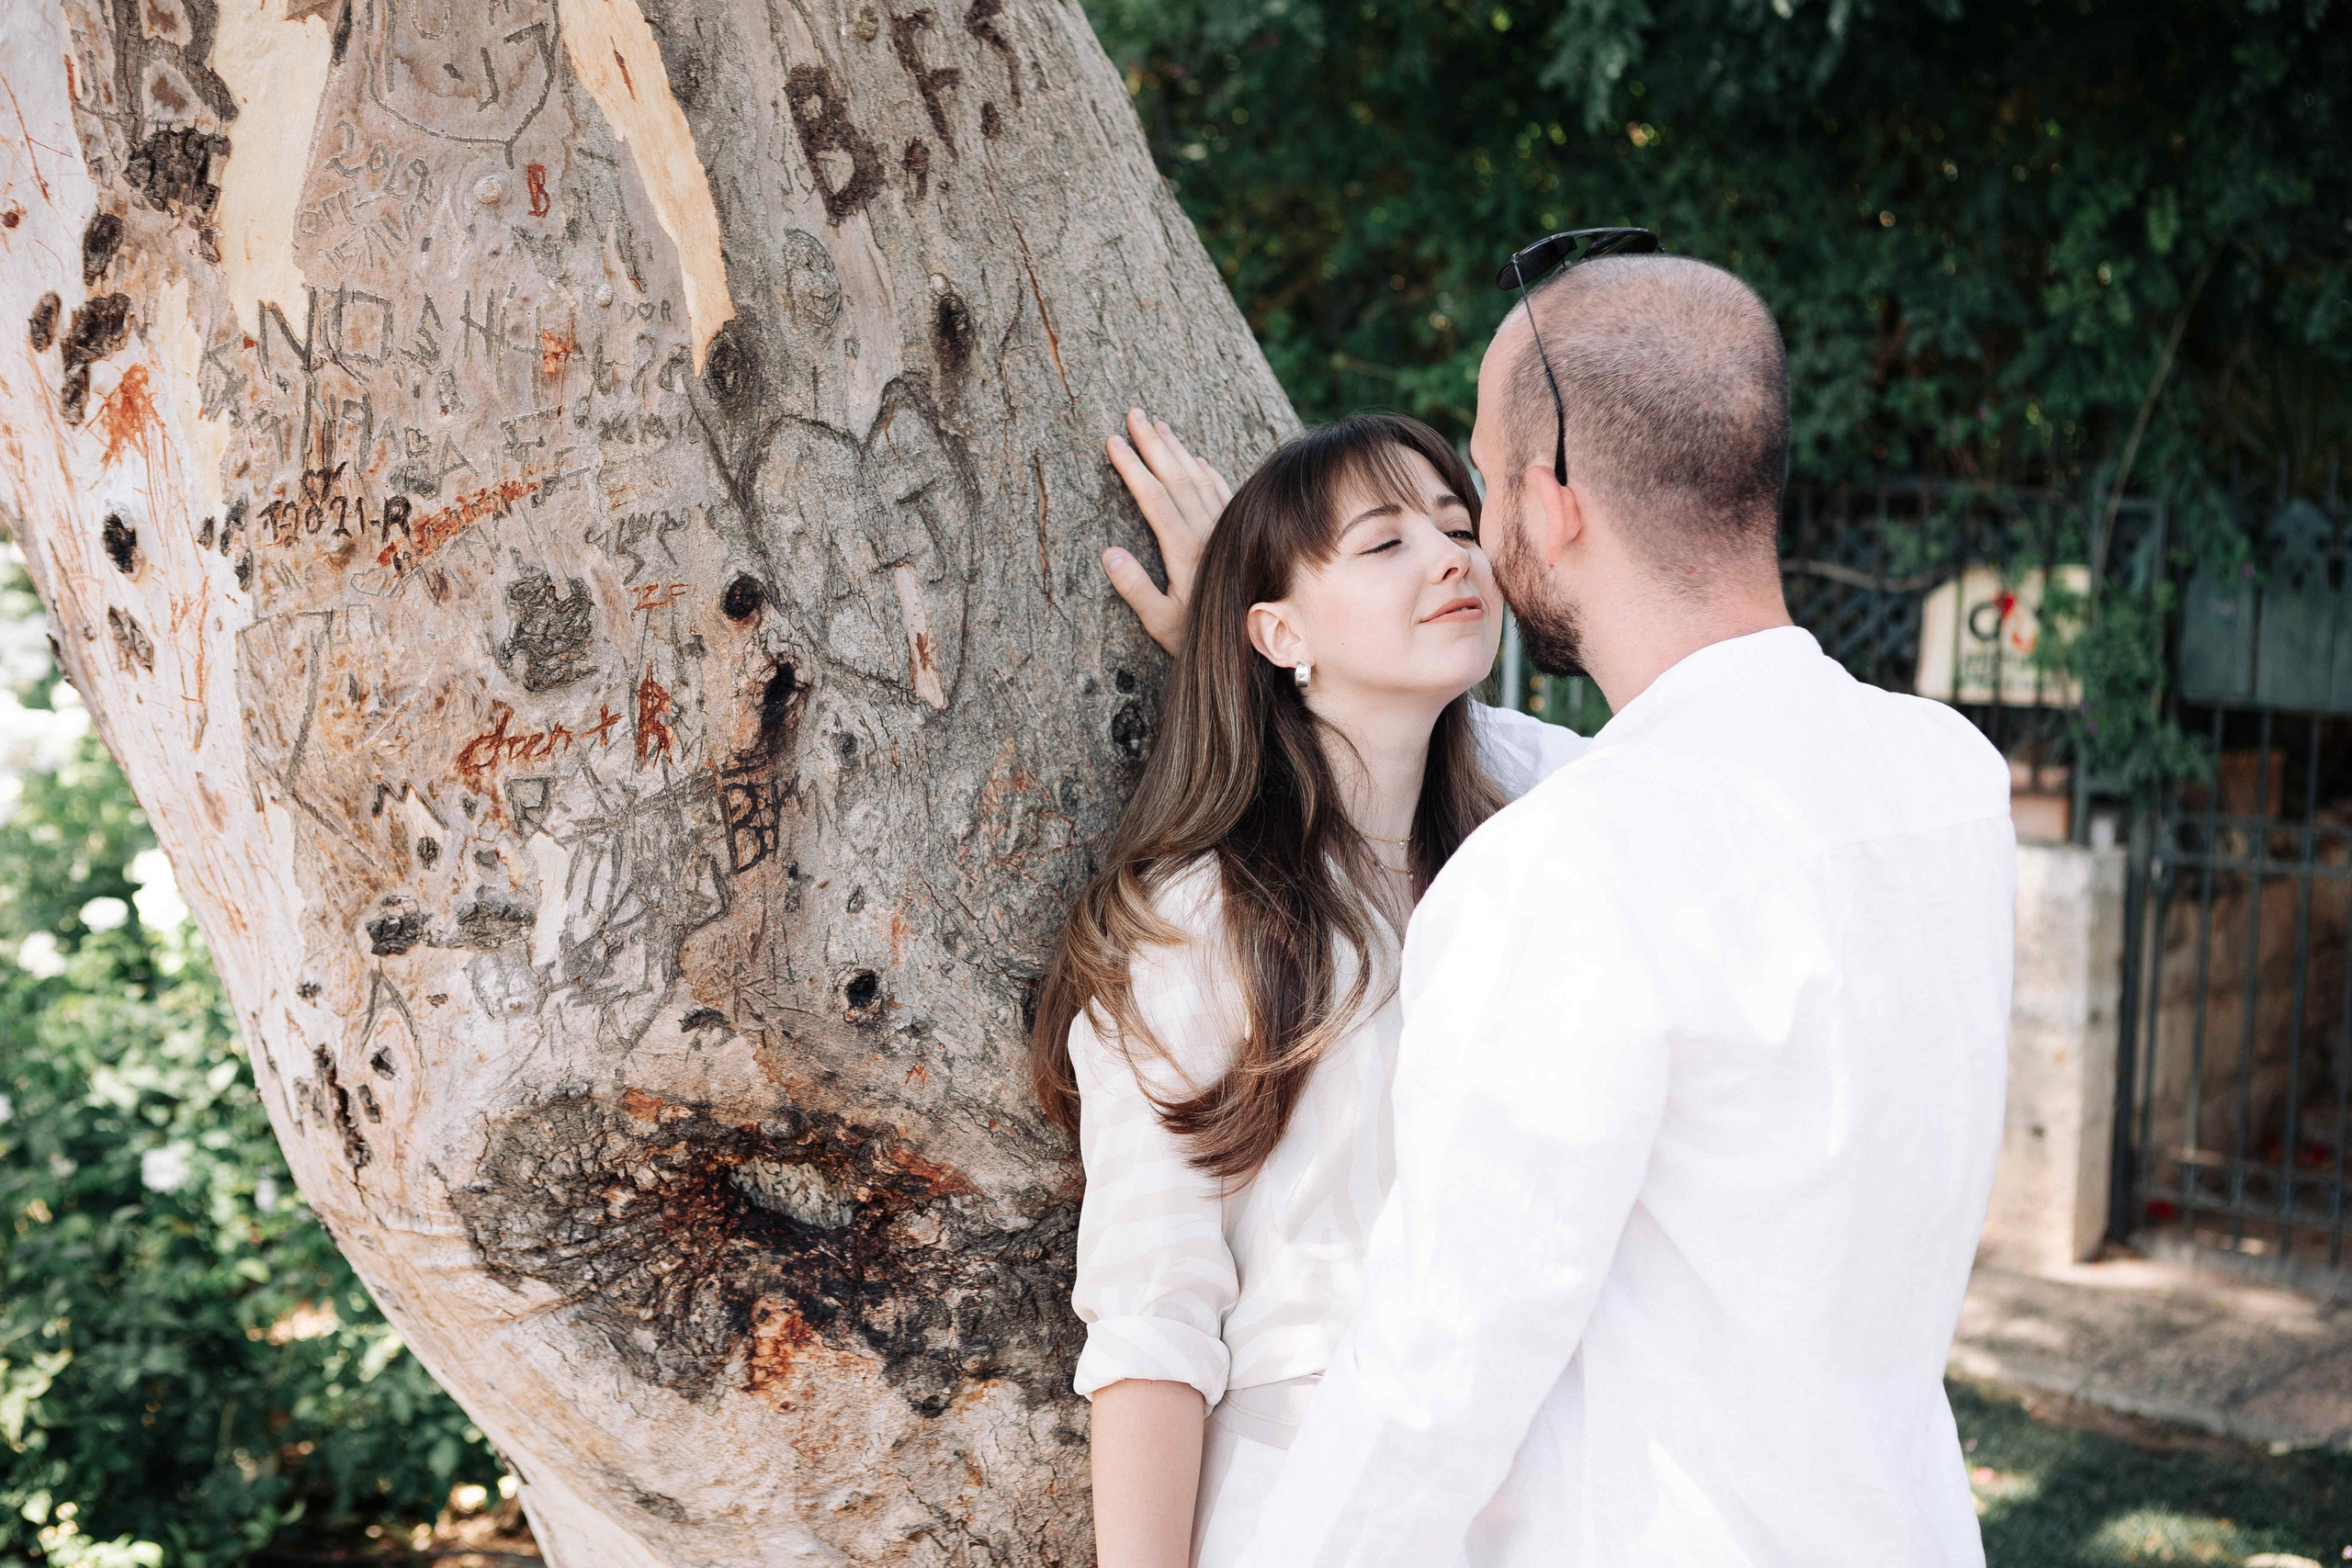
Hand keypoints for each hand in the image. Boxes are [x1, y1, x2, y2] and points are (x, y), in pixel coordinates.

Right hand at [1102, 407, 1234, 654]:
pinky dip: (1209, 472)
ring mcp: (1226, 529)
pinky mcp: (1240, 532)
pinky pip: (1223, 493)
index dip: (1132, 467)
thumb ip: (1135, 588)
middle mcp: (1207, 532)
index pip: (1152, 497)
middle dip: (1152, 443)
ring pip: (1199, 479)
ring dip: (1178, 450)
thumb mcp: (1161, 623)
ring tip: (1160, 425)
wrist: (1257, 643)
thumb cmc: (1202, 636)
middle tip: (1134, 413)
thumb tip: (1108, 553)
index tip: (1114, 441)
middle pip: (1175, 477)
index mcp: (1184, 550)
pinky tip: (1199, 459)